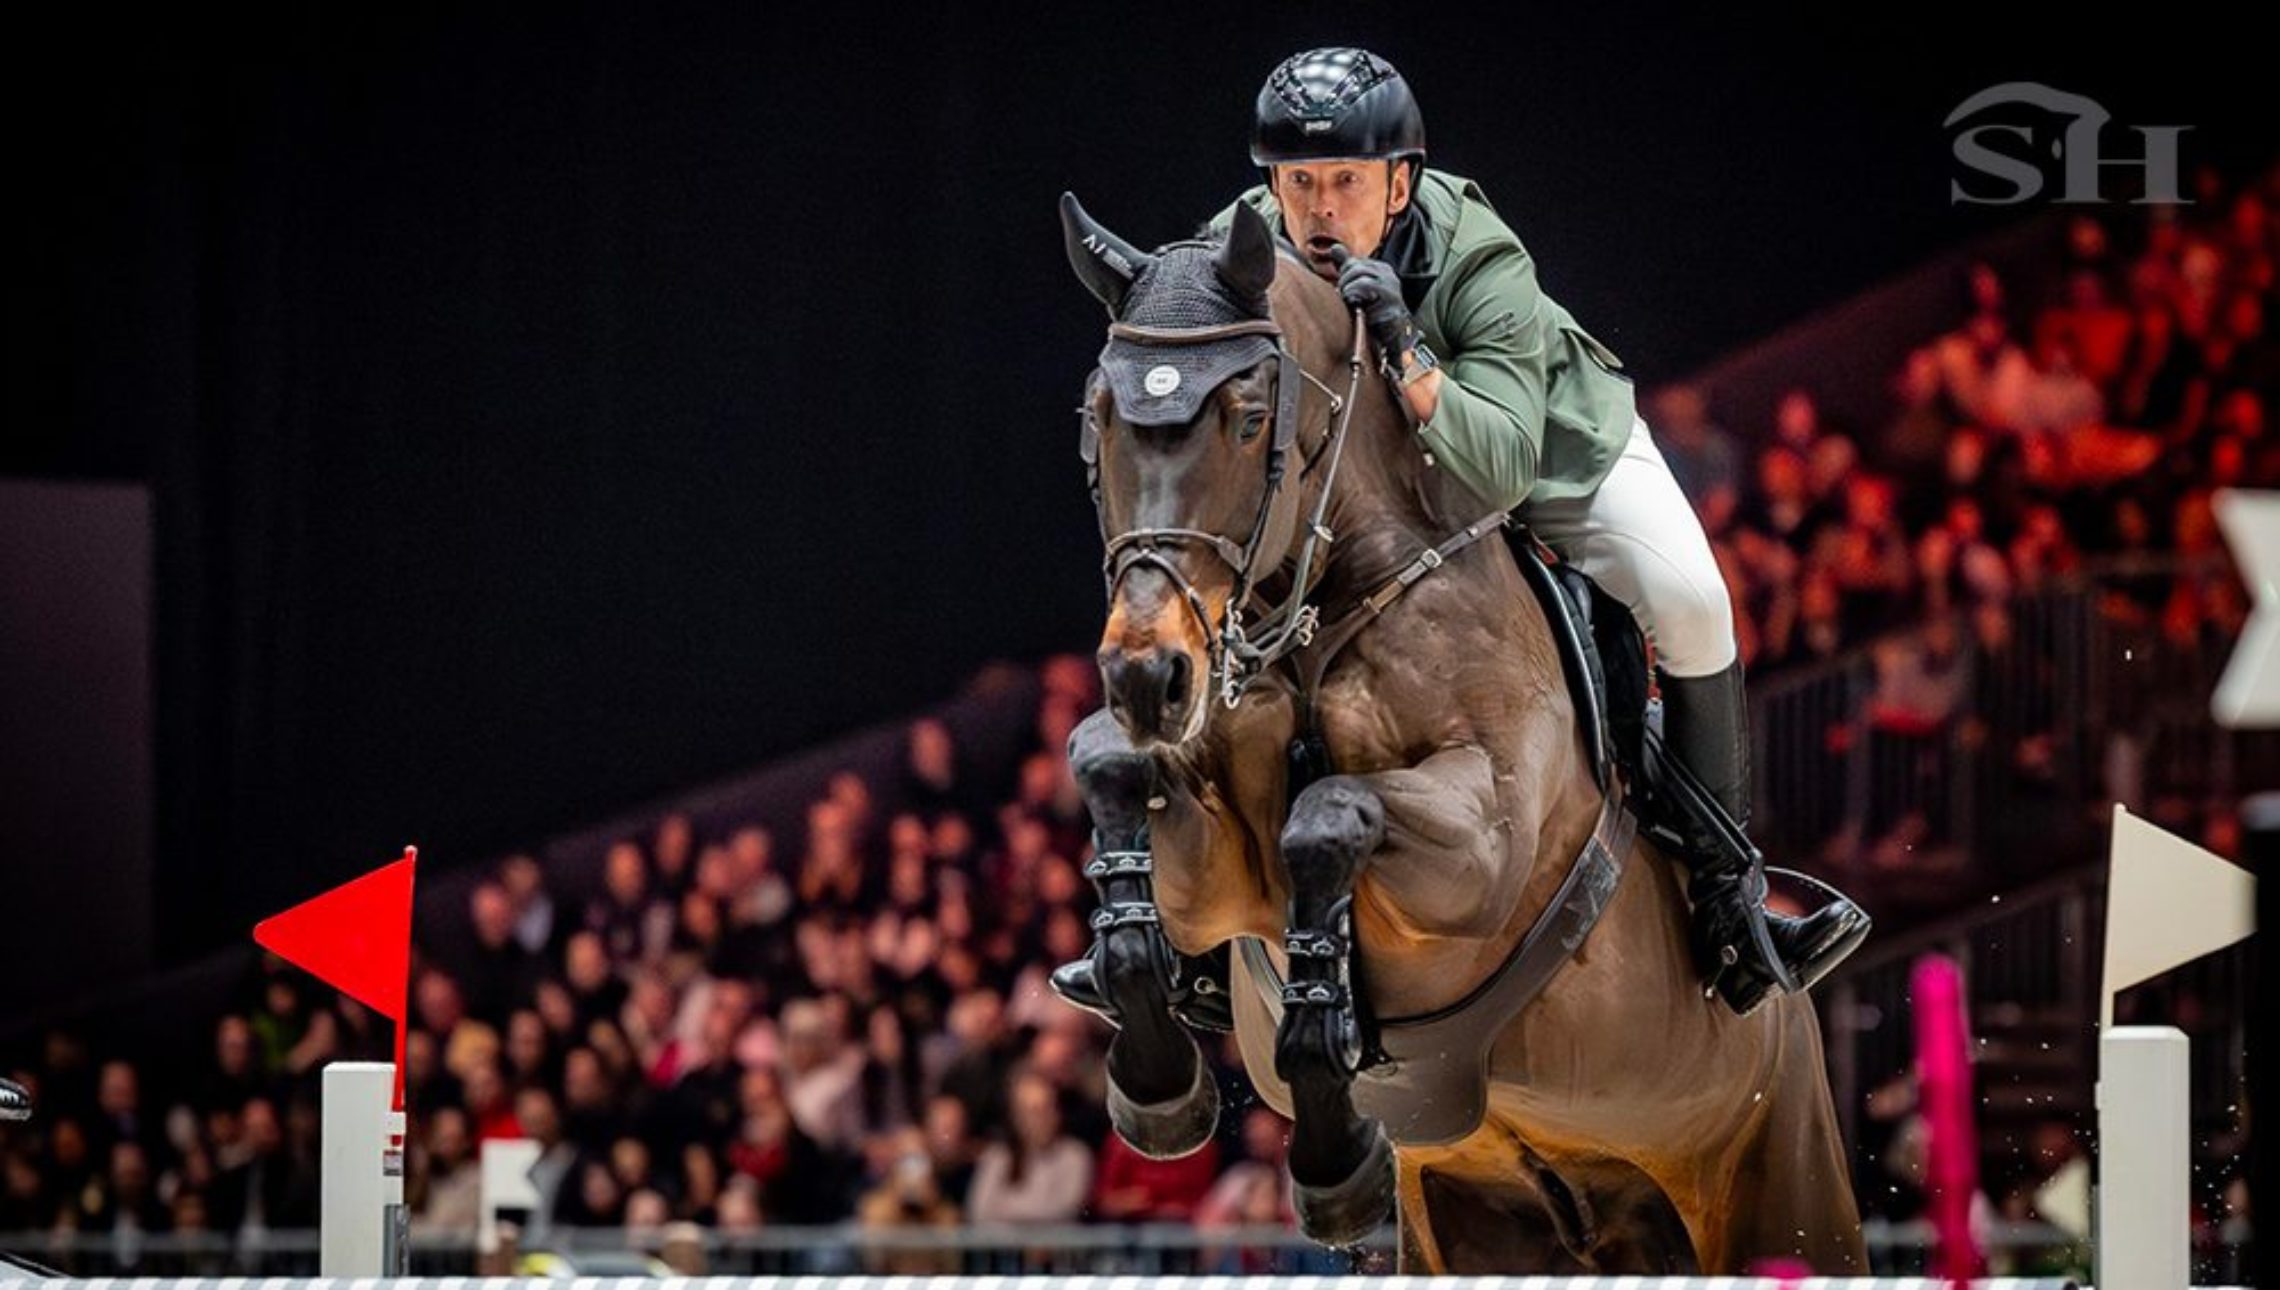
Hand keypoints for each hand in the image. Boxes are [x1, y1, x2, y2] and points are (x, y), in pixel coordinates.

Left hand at [1329, 246, 1420, 361]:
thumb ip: (1347, 267)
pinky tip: (1355, 306)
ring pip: (1360, 276)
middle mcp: (1389, 276)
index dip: (1343, 276)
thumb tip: (1334, 248)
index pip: (1354, 262)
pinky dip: (1355, 296)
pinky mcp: (1391, 303)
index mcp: (1381, 270)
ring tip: (1349, 301)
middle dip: (1344, 282)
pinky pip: (1366, 289)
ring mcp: (1392, 289)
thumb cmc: (1372, 312)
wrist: (1390, 336)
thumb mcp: (1357, 286)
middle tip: (1343, 296)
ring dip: (1348, 289)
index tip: (1344, 290)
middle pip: (1355, 267)